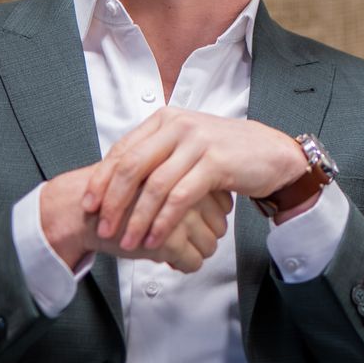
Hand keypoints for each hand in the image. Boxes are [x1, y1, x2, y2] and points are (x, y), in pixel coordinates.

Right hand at [41, 167, 231, 271]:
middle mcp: (187, 190)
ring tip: (173, 246)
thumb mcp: (155, 175)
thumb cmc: (118, 193)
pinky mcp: (169, 239)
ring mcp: (180, 214)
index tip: (193, 219)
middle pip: (220, 225)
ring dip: (195, 251)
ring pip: (210, 245)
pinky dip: (184, 265)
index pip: (223, 202)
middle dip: (205, 235)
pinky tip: (168, 258)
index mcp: (186, 170)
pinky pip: (194, 261)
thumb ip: (189, 183)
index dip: (210, 215)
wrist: (82, 210)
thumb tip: (226, 204)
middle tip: (182, 236)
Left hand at [80, 108, 307, 252]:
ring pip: (154, 185)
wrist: (274, 155)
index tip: (89, 206)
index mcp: (165, 120)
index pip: (122, 151)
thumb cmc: (228, 155)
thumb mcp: (186, 148)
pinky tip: (156, 239)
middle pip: (131, 167)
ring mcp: (197, 142)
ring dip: (137, 218)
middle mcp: (178, 125)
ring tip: (128, 242)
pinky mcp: (215, 162)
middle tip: (103, 228)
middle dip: (113, 202)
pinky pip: (180, 196)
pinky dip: (164, 221)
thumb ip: (156, 157)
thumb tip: (117, 183)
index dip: (101, 181)